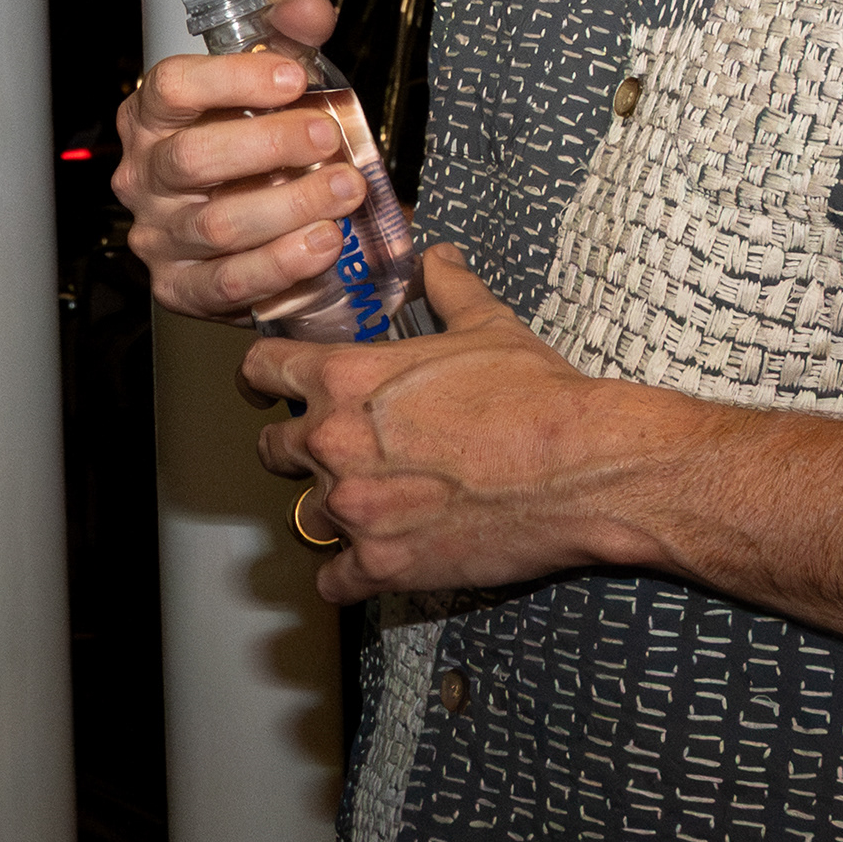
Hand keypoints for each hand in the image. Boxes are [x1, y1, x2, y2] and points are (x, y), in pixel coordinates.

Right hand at [110, 0, 366, 319]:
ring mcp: (158, 235)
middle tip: (327, 136)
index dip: (233, 79)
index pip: (171, 87)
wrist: (242, 217)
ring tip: (344, 191)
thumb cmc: (247, 138)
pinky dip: (279, 266)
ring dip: (289, 207)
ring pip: (216, 226)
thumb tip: (310, 10)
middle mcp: (145, 175)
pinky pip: (225, 283)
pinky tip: (320, 245)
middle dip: (269, 145)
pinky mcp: (179, 286)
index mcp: (152, 116)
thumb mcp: (266, 77)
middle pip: (193, 159)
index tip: (293, 76)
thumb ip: (288, 34)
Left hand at [245, 246, 683, 603]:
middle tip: (337, 454)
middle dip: (297, 450)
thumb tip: (440, 258)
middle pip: (272, 448)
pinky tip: (370, 565)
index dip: (260, 377)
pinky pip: (332, 583)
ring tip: (369, 508)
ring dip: (330, 514)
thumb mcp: (487, 325)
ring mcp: (353, 508)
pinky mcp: (381, 564)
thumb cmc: (536, 396)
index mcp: (346, 378)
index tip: (263, 388)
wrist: (582, 466)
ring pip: (303, 516)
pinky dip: (347, 577)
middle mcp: (333, 442)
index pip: (261, 369)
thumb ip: (449, 288)